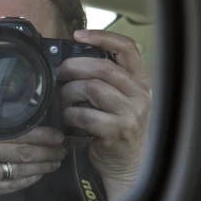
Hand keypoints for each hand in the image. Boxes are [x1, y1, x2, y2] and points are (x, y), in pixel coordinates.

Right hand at [0, 100, 66, 200]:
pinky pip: (13, 187)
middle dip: (47, 149)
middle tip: (62, 145)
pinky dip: (30, 180)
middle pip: (21, 153)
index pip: (11, 136)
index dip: (37, 135)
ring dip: (43, 166)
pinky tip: (40, 175)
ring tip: (57, 160)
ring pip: (21, 171)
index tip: (53, 133)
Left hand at [58, 29, 150, 200]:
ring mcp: (130, 114)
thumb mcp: (120, 99)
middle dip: (73, 67)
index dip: (102, 37)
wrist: (128, 165)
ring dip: (69, 92)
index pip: (127, 48)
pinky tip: (68, 118)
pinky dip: (70, 115)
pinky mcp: (116, 132)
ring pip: (91, 89)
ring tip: (64, 99)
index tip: (78, 36)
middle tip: (60, 73)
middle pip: (102, 68)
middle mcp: (139, 95)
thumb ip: (105, 80)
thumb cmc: (117, 127)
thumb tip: (71, 60)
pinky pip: (85, 115)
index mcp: (140, 81)